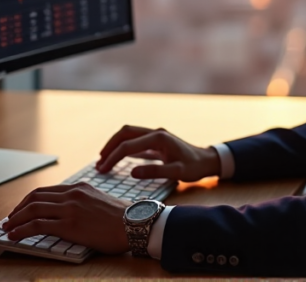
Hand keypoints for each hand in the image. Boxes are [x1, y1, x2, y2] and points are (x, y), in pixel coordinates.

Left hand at [3, 182, 130, 253]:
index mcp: (79, 187)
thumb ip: (83, 202)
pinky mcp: (68, 225)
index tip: (21, 209)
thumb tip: (69, 212)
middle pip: (34, 197)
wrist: (135, 225)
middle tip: (10, 219)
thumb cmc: (121, 219)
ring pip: (32, 210)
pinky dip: (21, 230)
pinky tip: (14, 235)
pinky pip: (37, 225)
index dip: (28, 201)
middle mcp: (72, 194)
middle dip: (18, 209)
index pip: (45, 191)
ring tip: (7, 228)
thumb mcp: (99, 201)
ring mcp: (69, 208)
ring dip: (15, 219)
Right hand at [95, 125, 220, 181]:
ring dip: (114, 145)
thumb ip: (155, 172)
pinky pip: (134, 140)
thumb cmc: (194, 167)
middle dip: (109, 147)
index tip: (102, 169)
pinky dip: (122, 147)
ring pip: (128, 134)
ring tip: (103, 160)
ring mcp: (155, 135)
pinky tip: (116, 158)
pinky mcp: (155, 141)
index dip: (113, 157)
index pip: (128, 146)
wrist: (207, 160)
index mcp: (158, 138)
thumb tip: (132, 172)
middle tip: (99, 163)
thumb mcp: (177, 172)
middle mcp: (155, 132)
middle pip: (124, 133)